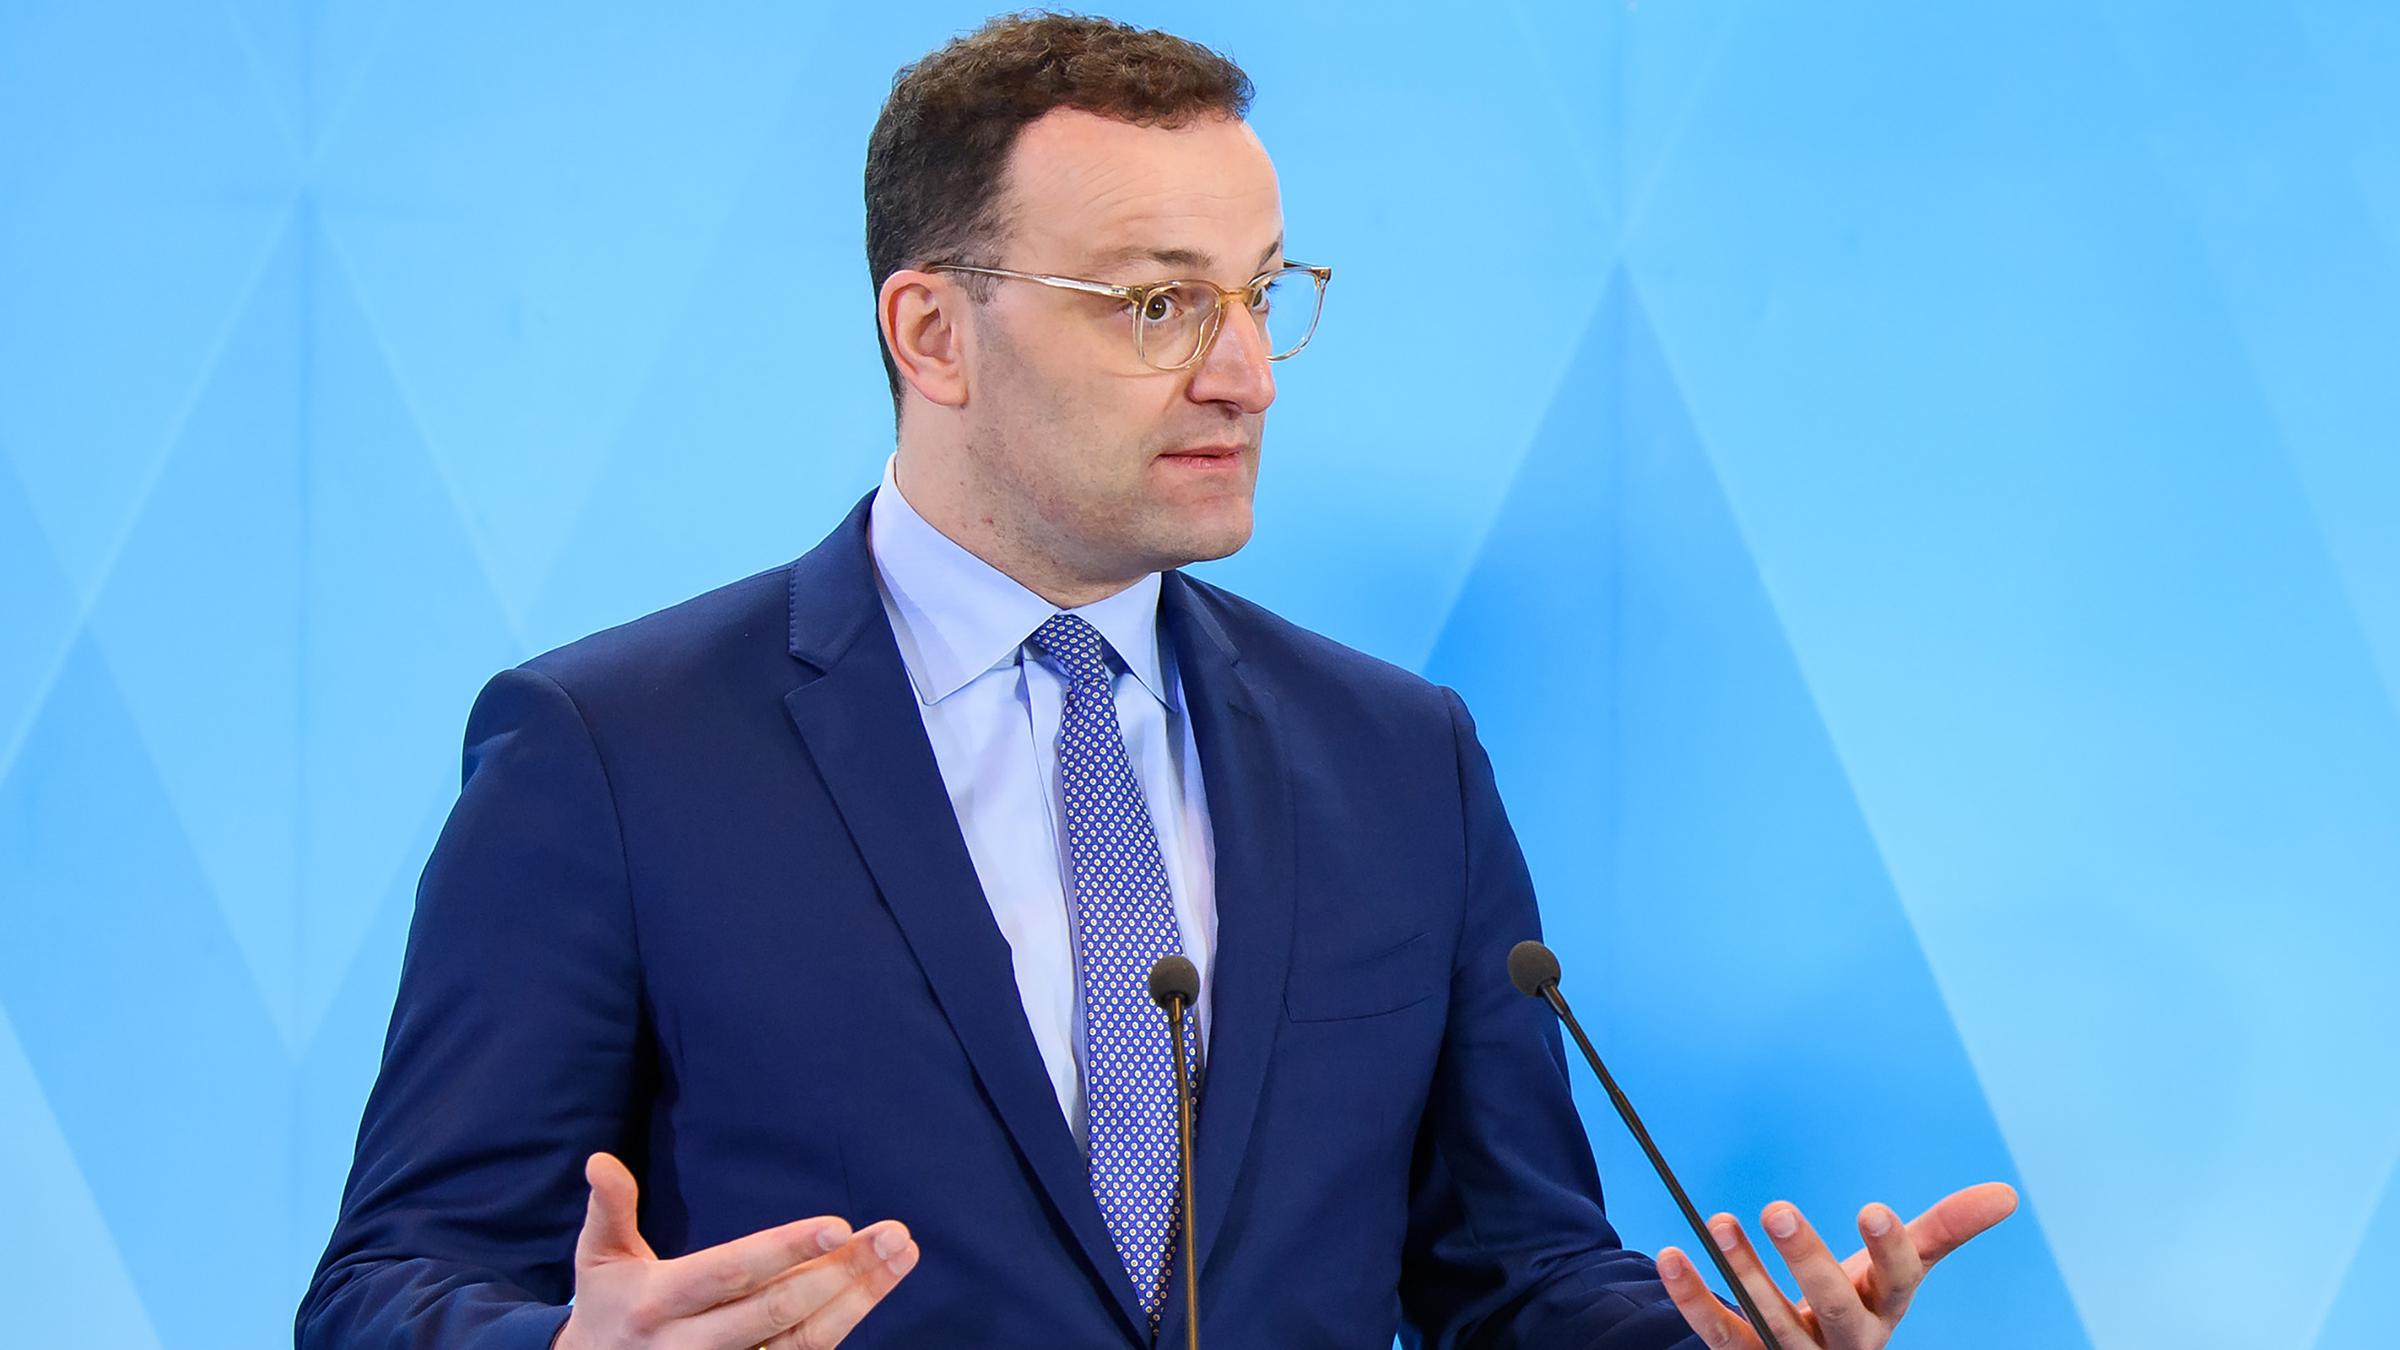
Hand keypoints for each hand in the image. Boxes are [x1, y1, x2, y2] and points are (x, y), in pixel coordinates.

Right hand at [556, 1152, 917, 1349]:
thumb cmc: (610, 1305)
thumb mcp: (599, 1259)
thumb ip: (609, 1210)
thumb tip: (600, 1160)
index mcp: (660, 1303)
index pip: (731, 1274)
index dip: (785, 1252)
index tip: (838, 1226)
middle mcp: (693, 1345)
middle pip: (778, 1312)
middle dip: (840, 1275)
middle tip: (893, 1236)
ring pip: (802, 1343)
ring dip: (857, 1300)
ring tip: (901, 1256)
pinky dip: (841, 1328)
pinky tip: (875, 1290)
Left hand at [1655, 1181, 2017, 1348]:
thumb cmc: (1858, 1300)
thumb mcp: (1896, 1268)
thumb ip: (1943, 1230)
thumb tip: (2007, 1194)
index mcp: (1886, 1311)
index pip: (1899, 1284)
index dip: (1890, 1252)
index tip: (1873, 1209)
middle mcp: (1846, 1342)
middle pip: (1834, 1310)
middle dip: (1808, 1263)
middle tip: (1777, 1208)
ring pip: (1770, 1323)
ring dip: (1742, 1273)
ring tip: (1719, 1220)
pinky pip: (1717, 1333)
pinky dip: (1691, 1296)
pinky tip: (1669, 1255)